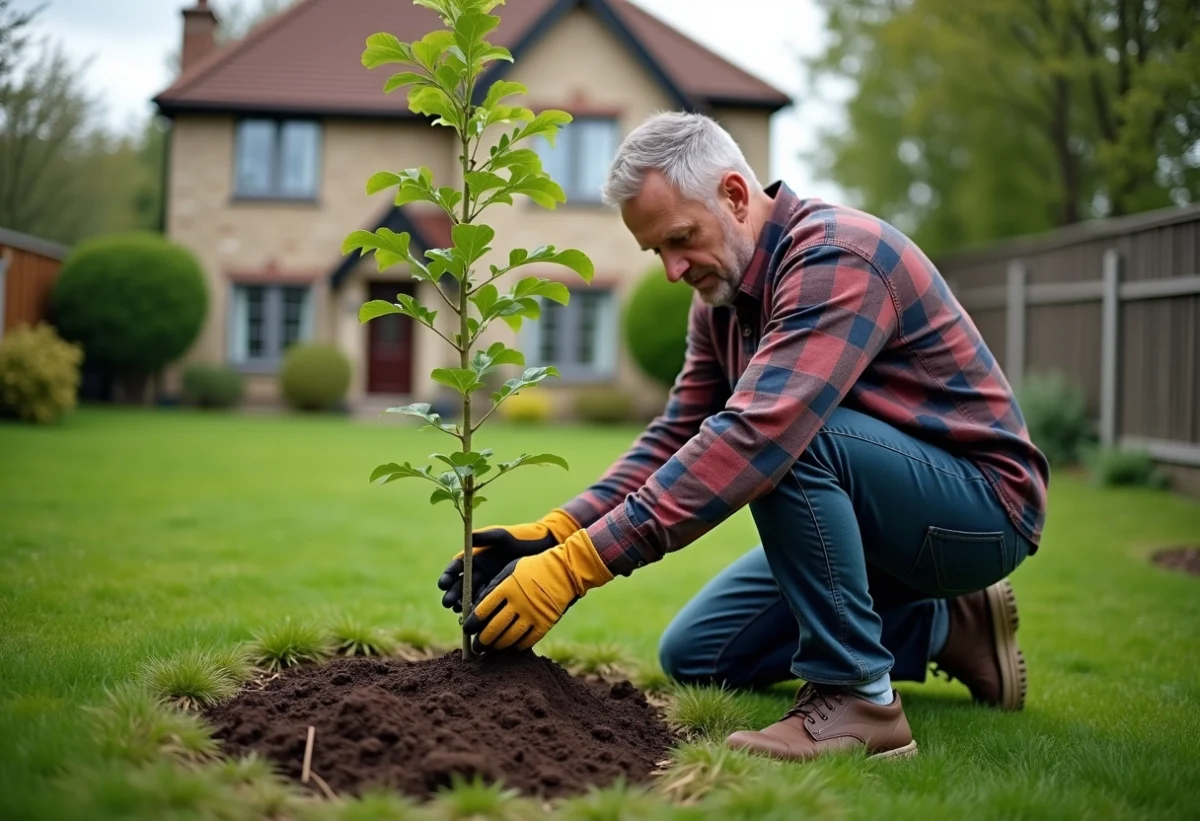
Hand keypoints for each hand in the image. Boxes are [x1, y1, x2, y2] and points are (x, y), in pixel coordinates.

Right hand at [437, 509, 578, 611]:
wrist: (543, 550)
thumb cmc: (521, 539)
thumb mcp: (502, 537)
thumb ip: (484, 537)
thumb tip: (467, 536)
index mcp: (476, 556)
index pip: (457, 567)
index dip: (448, 576)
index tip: (443, 584)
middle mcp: (480, 571)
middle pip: (461, 584)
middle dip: (454, 594)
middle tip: (449, 603)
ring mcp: (489, 583)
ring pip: (472, 596)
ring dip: (464, 604)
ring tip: (461, 611)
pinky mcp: (500, 593)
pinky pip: (487, 602)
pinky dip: (480, 609)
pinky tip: (477, 616)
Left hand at [462, 529, 612, 653]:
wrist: (564, 570)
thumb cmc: (533, 568)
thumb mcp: (510, 569)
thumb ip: (494, 587)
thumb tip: (477, 607)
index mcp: (506, 587)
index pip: (482, 610)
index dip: (472, 623)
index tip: (468, 629)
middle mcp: (518, 602)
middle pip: (493, 628)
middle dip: (481, 640)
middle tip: (476, 646)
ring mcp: (532, 614)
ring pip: (509, 638)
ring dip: (497, 646)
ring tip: (491, 648)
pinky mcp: (545, 623)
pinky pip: (527, 641)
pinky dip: (517, 646)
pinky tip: (511, 646)